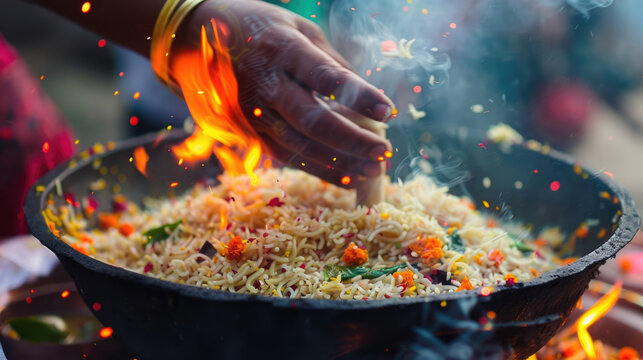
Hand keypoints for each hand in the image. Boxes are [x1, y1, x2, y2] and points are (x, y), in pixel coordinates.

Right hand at [173, 0, 394, 185]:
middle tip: (384, 152)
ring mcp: (252, 112)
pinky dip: (318, 169)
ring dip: (340, 163)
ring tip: (374, 169)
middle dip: (352, 141)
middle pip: (312, 121)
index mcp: (282, 48)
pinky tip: (346, 177)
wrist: (194, 40)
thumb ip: (330, 61)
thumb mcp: (297, 28)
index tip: (387, 110)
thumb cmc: (258, 28)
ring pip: (299, 147)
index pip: (324, 76)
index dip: (358, 96)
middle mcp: (264, 84)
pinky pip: (286, 156)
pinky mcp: (247, 132)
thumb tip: (366, 97)